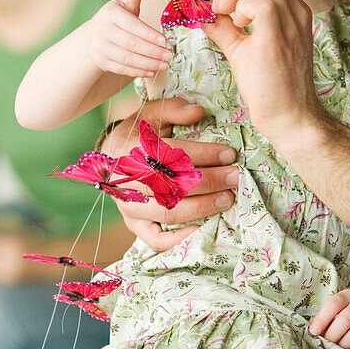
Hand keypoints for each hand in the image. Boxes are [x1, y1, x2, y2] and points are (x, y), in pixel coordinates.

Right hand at [88, 0, 170, 77]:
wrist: (91, 37)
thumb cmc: (114, 18)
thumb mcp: (124, 2)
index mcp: (110, 14)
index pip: (131, 25)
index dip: (148, 34)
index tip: (164, 40)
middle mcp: (103, 31)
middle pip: (131, 44)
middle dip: (152, 51)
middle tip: (170, 55)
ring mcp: (101, 48)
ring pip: (128, 58)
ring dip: (149, 63)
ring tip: (165, 63)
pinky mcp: (102, 62)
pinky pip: (123, 69)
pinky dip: (138, 71)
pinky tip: (152, 70)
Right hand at [102, 98, 238, 251]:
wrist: (112, 156)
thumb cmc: (139, 133)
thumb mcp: (152, 112)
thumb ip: (174, 109)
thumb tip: (198, 111)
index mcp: (128, 148)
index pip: (169, 154)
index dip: (202, 154)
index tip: (229, 154)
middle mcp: (125, 180)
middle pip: (171, 185)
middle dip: (210, 181)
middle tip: (236, 177)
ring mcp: (128, 206)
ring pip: (168, 211)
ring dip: (202, 207)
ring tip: (227, 198)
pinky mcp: (132, 224)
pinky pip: (156, 239)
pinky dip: (179, 239)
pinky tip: (202, 229)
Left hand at [201, 0, 321, 140]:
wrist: (290, 119)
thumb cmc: (269, 88)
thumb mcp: (241, 49)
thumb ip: (223, 28)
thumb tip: (200, 13)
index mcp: (289, 9)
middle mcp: (295, 9)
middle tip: (214, 4)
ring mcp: (291, 20)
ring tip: (225, 16)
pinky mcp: (280, 35)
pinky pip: (260, 3)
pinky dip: (239, 9)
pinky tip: (237, 28)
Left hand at [309, 288, 349, 348]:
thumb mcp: (341, 307)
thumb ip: (329, 316)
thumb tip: (316, 332)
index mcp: (349, 295)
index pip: (334, 304)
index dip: (322, 319)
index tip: (313, 332)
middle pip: (345, 320)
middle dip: (332, 335)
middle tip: (326, 342)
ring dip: (342, 344)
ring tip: (336, 347)